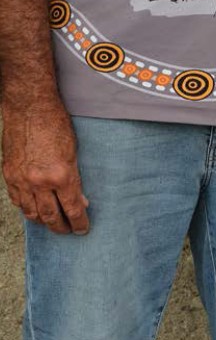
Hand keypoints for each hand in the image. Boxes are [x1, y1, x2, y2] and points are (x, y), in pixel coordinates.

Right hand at [1, 102, 88, 234]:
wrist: (29, 108)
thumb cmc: (56, 124)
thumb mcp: (74, 150)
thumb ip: (75, 176)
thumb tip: (79, 199)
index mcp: (61, 175)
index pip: (72, 208)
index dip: (79, 221)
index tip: (83, 229)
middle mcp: (39, 182)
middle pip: (50, 216)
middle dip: (62, 227)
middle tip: (69, 231)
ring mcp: (21, 180)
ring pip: (31, 213)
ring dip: (43, 221)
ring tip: (53, 224)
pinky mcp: (9, 175)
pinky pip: (18, 201)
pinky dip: (27, 209)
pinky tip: (34, 211)